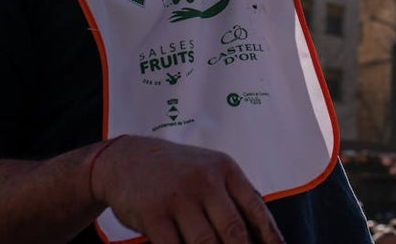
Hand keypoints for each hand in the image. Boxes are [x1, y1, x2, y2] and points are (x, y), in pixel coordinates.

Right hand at [90, 136, 284, 243]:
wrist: (125, 159)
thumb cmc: (175, 171)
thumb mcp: (209, 169)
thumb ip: (234, 195)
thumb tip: (264, 231)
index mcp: (225, 169)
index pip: (255, 208)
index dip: (270, 237)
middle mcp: (205, 180)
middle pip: (233, 231)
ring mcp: (179, 197)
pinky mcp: (154, 214)